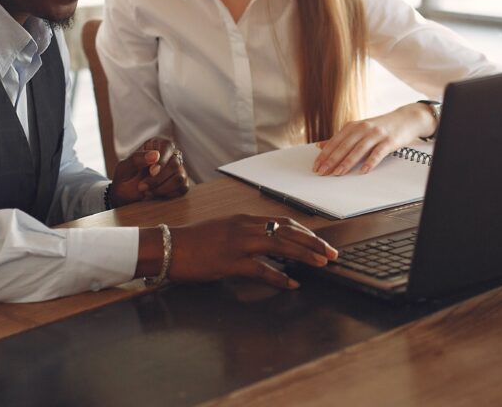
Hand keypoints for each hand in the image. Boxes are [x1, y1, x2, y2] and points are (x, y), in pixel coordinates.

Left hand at [110, 137, 190, 205]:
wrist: (125, 196)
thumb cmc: (125, 178)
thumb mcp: (124, 167)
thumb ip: (137, 159)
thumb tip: (156, 155)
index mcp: (156, 146)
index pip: (167, 146)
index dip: (162, 160)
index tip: (152, 171)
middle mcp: (169, 156)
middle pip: (175, 163)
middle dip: (158, 179)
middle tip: (142, 187)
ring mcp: (177, 170)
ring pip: (180, 177)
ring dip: (163, 187)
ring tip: (148, 192)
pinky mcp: (181, 184)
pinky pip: (183, 188)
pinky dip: (169, 194)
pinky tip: (156, 194)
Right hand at [156, 215, 338, 289]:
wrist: (168, 247)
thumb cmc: (194, 242)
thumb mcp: (224, 229)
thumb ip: (245, 233)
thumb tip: (266, 242)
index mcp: (245, 219)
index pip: (284, 222)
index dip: (306, 232)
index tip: (321, 242)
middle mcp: (246, 227)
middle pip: (289, 231)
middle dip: (314, 243)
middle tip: (332, 254)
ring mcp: (239, 243)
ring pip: (281, 246)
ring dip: (305, 255)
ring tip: (322, 264)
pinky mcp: (231, 262)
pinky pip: (262, 269)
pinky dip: (280, 277)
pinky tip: (292, 283)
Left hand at [312, 102, 434, 175]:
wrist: (405, 118)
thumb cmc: (380, 126)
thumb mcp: (359, 129)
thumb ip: (341, 138)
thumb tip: (321, 146)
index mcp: (353, 126)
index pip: (335, 141)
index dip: (325, 154)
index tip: (316, 165)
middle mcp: (363, 128)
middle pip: (344, 146)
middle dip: (332, 160)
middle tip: (322, 172)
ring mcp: (376, 134)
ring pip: (359, 149)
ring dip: (347, 162)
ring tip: (338, 173)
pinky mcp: (389, 141)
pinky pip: (378, 153)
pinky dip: (370, 162)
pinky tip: (364, 171)